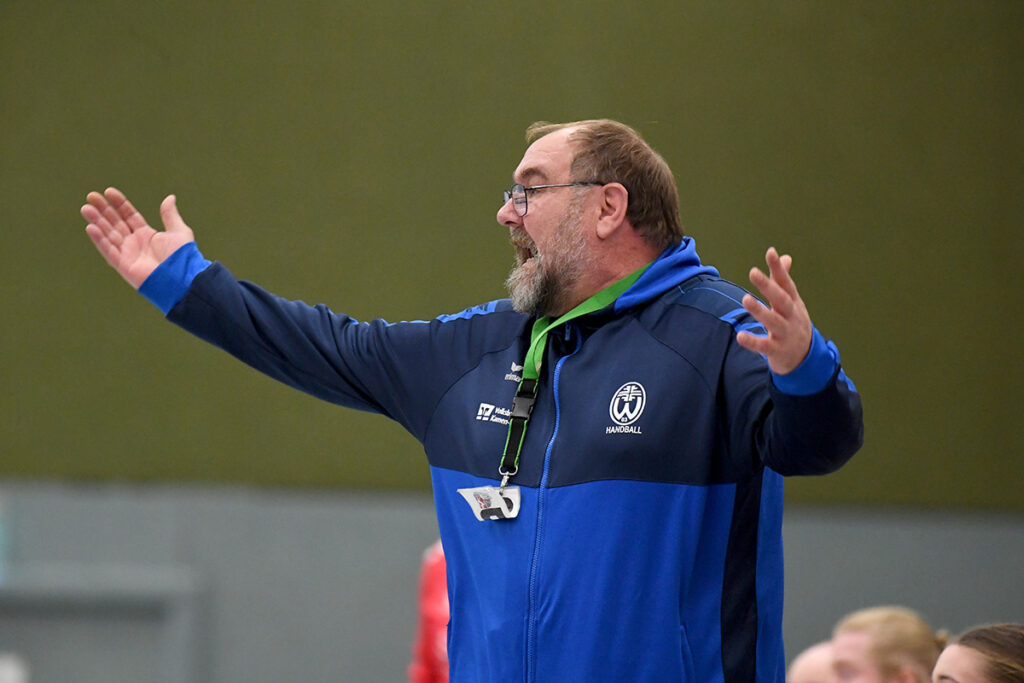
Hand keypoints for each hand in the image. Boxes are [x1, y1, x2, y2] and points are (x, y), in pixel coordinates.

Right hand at [82, 187, 193, 288]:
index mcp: (146, 235)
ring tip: (86, 208)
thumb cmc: (183, 257)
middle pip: (115, 223)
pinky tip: (90, 227)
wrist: (183, 279)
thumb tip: (170, 197)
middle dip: (103, 210)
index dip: (119, 204)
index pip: (129, 216)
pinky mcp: (124, 266)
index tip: (108, 191)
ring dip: (97, 222)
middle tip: (91, 196)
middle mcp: (135, 244)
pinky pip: (109, 251)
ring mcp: (128, 254)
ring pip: (108, 235)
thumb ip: (170, 215)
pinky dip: (100, 240)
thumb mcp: (178, 231)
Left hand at [735, 247, 811, 374]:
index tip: (770, 251)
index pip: (786, 283)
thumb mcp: (792, 302)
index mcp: (794, 303)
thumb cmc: (793, 323)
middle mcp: (792, 316)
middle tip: (753, 272)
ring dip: (760, 311)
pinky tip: (740, 336)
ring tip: (746, 298)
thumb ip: (783, 281)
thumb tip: (784, 257)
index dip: (779, 268)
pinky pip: (764, 346)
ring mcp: (785, 334)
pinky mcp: (777, 350)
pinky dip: (752, 342)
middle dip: (768, 286)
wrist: (805, 358)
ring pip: (773, 321)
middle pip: (781, 300)